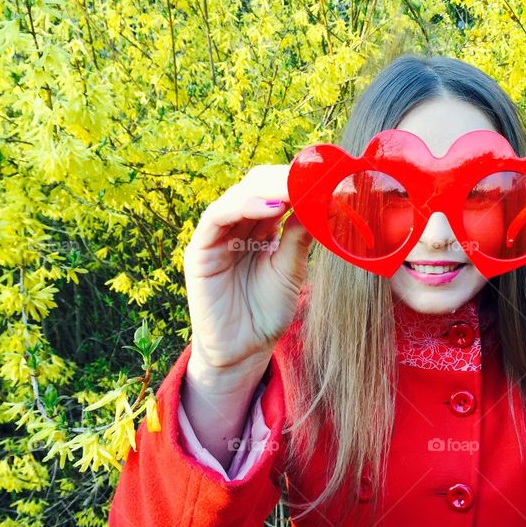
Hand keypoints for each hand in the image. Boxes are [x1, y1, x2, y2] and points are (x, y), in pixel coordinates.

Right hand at [183, 165, 313, 371]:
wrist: (245, 350)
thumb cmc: (267, 311)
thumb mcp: (291, 269)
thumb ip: (298, 236)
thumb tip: (320, 201)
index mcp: (261, 228)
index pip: (275, 191)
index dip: (296, 181)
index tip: (325, 176)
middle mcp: (237, 226)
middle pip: (257, 186)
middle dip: (284, 179)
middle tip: (313, 177)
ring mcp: (217, 236)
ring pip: (238, 195)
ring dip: (268, 188)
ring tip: (295, 189)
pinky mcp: (199, 250)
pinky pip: (216, 218)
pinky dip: (242, 206)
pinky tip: (271, 208)